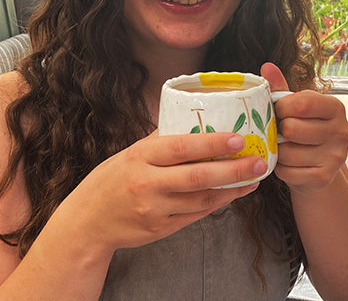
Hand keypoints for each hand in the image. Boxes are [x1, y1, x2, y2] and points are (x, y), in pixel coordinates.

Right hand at [51, 131, 266, 253]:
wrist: (88, 221)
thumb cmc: (112, 180)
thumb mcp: (131, 153)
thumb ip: (161, 140)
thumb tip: (193, 117)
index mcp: (140, 157)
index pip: (181, 147)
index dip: (212, 143)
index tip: (238, 138)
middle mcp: (147, 183)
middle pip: (197, 177)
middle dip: (232, 170)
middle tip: (258, 161)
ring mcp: (154, 209)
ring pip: (201, 199)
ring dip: (232, 189)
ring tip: (254, 177)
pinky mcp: (161, 228)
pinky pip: (196, 215)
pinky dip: (217, 203)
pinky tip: (233, 193)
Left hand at [261, 62, 347, 194]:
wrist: (318, 168)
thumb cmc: (304, 132)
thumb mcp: (296, 108)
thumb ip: (281, 89)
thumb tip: (267, 67)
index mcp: (335, 108)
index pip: (302, 103)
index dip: (281, 107)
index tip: (278, 111)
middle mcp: (341, 131)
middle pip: (292, 128)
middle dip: (278, 131)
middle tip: (280, 133)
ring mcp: (335, 156)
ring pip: (287, 152)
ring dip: (278, 152)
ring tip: (284, 148)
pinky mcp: (324, 177)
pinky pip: (288, 172)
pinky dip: (282, 169)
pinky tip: (288, 164)